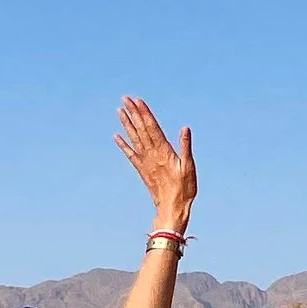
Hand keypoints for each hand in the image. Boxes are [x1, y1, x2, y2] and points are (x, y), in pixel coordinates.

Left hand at [116, 96, 196, 234]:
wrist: (172, 209)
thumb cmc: (184, 189)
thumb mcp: (189, 167)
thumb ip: (185, 147)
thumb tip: (185, 128)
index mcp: (163, 151)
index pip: (152, 127)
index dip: (144, 113)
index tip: (138, 101)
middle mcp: (151, 155)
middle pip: (141, 129)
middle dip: (133, 113)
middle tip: (125, 99)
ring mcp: (145, 162)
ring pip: (134, 139)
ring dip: (127, 124)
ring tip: (120, 111)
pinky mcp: (142, 170)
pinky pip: (130, 155)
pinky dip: (123, 145)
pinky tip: (117, 136)